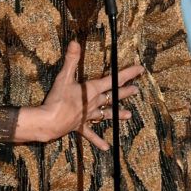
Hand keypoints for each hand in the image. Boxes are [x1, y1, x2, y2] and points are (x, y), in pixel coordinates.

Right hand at [16, 41, 143, 149]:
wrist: (50, 121)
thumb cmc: (57, 99)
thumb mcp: (64, 77)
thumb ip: (71, 60)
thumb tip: (75, 42)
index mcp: (92, 90)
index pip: (113, 79)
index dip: (128, 73)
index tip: (140, 70)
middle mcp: (93, 103)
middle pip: (113, 97)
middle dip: (124, 92)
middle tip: (136, 90)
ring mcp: (88, 116)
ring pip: (105, 114)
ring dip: (117, 114)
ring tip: (129, 115)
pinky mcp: (80, 127)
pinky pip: (91, 134)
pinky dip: (98, 141)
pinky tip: (106, 147)